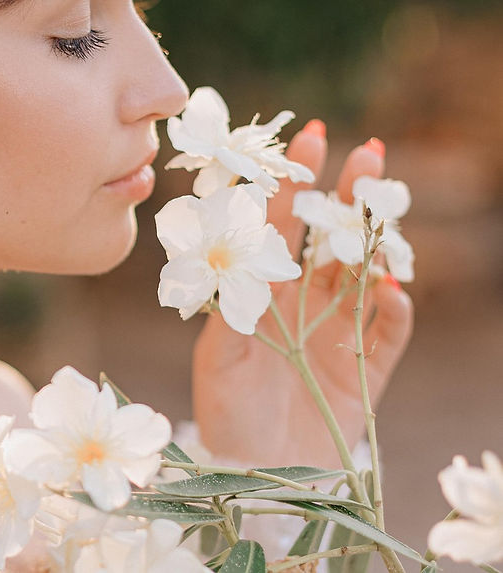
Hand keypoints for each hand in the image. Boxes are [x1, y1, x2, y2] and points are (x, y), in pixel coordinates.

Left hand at [191, 123, 413, 467]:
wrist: (257, 476)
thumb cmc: (226, 414)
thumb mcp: (215, 359)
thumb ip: (228, 311)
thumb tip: (240, 260)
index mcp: (264, 292)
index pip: (282, 227)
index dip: (297, 184)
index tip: (312, 136)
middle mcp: (304, 305)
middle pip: (332, 240)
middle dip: (349, 196)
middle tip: (370, 152)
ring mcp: (338, 333)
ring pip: (366, 274)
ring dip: (379, 241)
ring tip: (387, 206)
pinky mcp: (367, 369)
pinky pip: (390, 332)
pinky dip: (396, 311)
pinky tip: (393, 291)